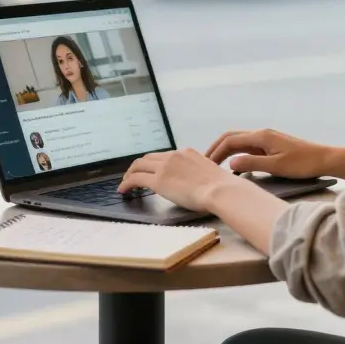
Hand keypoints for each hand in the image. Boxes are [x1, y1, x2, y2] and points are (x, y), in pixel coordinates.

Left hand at [118, 149, 242, 212]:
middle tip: (133, 176)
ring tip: (125, 183)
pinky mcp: (158, 180)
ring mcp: (165, 167)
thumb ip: (198, 173)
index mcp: (187, 153)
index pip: (164, 156)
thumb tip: (197, 182)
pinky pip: (136, 179)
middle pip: (148, 158)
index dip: (153, 164)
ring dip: (130, 174)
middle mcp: (174, 156)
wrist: (220, 190)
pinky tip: (123, 190)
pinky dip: (126, 183)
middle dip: (138, 167)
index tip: (150, 171)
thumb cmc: (221, 187)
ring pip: (139, 166)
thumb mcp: (209, 172)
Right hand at [206, 128, 330, 178]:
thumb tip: (230, 163)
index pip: (230, 141)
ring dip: (226, 150)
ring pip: (239, 141)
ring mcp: (266, 138)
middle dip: (216, 148)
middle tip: (205, 162)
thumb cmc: (302, 164)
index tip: (206, 165)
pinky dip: (237, 153)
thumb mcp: (276, 166)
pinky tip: (235, 165)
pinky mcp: (271, 145)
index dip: (216, 152)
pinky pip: (248, 146)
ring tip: (215, 164)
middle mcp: (261, 134)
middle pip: (232, 137)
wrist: (324, 159)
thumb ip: (252, 164)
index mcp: (261, 136)